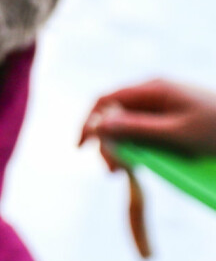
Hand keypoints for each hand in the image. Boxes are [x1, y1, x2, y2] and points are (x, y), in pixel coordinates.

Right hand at [79, 79, 215, 167]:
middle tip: (114, 171)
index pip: (105, 100)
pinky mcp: (172, 116)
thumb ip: (137, 129)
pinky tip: (145, 161)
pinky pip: (145, 129)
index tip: (82, 148)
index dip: (89, 123)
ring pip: (129, 124)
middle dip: (109, 142)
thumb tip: (99, 127)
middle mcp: (153, 92)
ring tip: (128, 171)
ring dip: (123, 147)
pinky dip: (139, 146)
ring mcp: (163, 104)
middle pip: (115, 114)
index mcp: (153, 89)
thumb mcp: (178, 133)